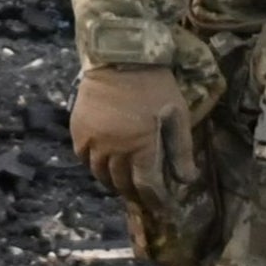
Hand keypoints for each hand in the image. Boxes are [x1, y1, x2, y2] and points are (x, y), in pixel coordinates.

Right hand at [71, 65, 194, 206]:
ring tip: (124, 182)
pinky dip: (94, 165)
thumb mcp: (176, 114)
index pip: (148, 187)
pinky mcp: (78, 129)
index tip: (164, 209)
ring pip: (101, 174)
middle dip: (137, 194)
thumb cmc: (153, 84)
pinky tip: (104, 163)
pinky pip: (83, 158)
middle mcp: (114, 150)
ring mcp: (93, 140)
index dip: (157, 202)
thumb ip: (181, 150)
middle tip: (145, 196)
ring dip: (115, 182)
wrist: (118, 55)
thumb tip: (186, 181)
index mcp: (141, 147)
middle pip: (123, 184)